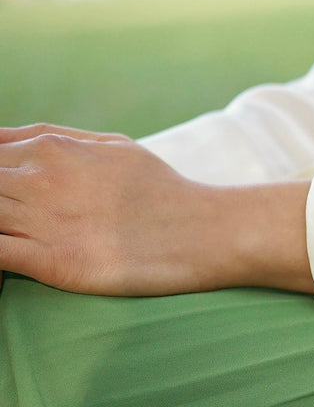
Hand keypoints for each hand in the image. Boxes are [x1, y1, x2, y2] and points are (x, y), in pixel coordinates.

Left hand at [0, 123, 313, 296]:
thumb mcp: (110, 146)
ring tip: (13, 232)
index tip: (8, 193)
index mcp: (49, 148)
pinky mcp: (49, 261)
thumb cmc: (160, 190)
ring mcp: (40, 219)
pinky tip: (1, 267)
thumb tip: (11, 139)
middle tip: (12, 216)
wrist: (200, 230)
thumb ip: (56, 139)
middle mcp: (38, 178)